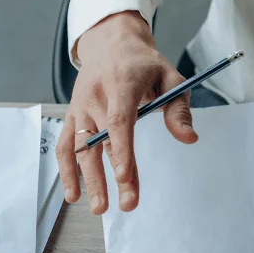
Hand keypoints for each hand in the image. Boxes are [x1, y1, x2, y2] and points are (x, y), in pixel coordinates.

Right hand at [55, 11, 195, 214]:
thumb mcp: (170, 77)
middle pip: (99, 142)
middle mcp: (94, 97)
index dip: (121, 151)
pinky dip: (66, 170)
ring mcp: (80, 108)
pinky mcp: (72, 116)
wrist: (111, 43)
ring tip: (98, 209)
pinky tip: (74, 195)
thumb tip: (189, 138)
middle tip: (125, 205)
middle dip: (110, 177)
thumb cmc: (144, 64)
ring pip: (79, 148)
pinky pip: (64, 145)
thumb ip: (178, 108)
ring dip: (87, 180)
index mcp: (120, 85)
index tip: (126, 178)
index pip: (119, 122)